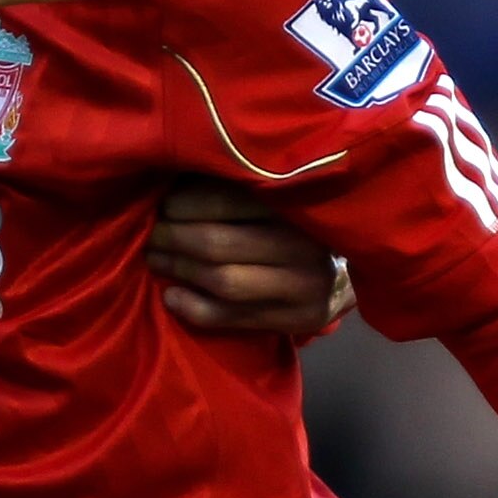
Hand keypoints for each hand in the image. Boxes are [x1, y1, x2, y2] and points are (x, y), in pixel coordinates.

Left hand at [147, 182, 353, 335]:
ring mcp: (305, 285)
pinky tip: (172, 297)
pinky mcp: (300, 318)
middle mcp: (304, 244)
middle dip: (173, 239)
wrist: (345, 273)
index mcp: (296, 202)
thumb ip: (235, 187)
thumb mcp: (274, 196)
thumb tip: (171, 178)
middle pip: (217, 244)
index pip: (225, 201)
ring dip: (179, 271)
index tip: (164, 205)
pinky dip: (194, 308)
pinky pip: (233, 317)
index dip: (183, 204)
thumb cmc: (293, 224)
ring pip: (223, 281)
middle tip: (153, 234)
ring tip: (156, 259)